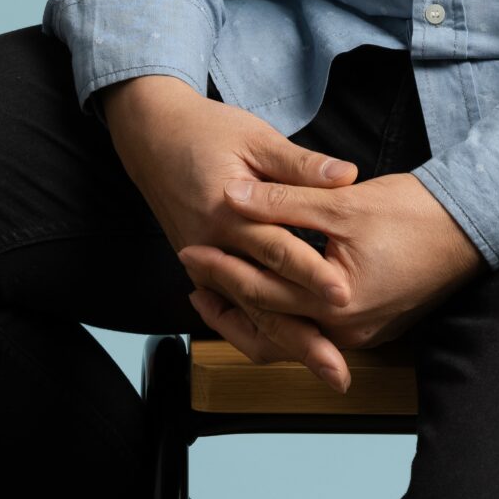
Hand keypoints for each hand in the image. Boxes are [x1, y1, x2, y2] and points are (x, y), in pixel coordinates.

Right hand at [98, 76, 358, 388]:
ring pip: (246, 314)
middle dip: (301, 336)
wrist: (151, 135)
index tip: (343, 295)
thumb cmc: (206, 130)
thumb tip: (347, 176)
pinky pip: (227, 309)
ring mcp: (201, 261)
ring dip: (283, 344)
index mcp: (228, 210)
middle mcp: (211, 245)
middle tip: (337, 367)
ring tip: (321, 368)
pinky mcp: (199, 266)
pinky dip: (254, 332)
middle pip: (262, 299)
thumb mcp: (255, 136)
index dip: (310, 273)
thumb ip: (300, 164)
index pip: (276, 249)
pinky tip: (283, 352)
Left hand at [178, 168, 484, 381]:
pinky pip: (313, 327)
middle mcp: (345, 329)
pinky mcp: (370, 326)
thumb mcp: (342, 201)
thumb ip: (284, 200)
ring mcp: (360, 333)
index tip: (190, 248)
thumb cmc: (413, 212)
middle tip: (190, 268)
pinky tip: (266, 292)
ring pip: (289, 330)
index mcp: (335, 301)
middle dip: (227, 292)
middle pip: (269, 317)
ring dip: (251, 310)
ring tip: (215, 290)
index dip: (222, 266)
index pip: (261, 287)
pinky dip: (283, 312)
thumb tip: (234, 195)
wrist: (471, 227)